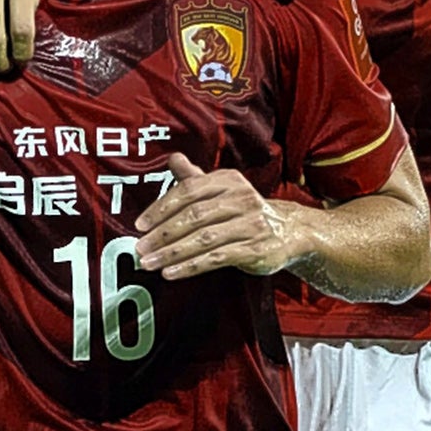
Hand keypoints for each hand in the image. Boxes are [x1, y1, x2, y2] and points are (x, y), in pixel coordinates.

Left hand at [134, 153, 310, 279]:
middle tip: (140, 248)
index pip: (189, 191)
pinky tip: (172, 272)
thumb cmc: (245, 210)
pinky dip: (192, 266)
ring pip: (204, 239)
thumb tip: (172, 158)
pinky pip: (218, 258)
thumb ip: (195, 177)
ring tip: (150, 263)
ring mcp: (251, 224)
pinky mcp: (256, 249)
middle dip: (163, 234)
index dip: (162, 207)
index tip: (140, 224)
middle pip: (194, 215)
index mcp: (228, 180)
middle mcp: (241, 198)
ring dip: (173, 253)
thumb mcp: (223, 189)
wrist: (290, 230)